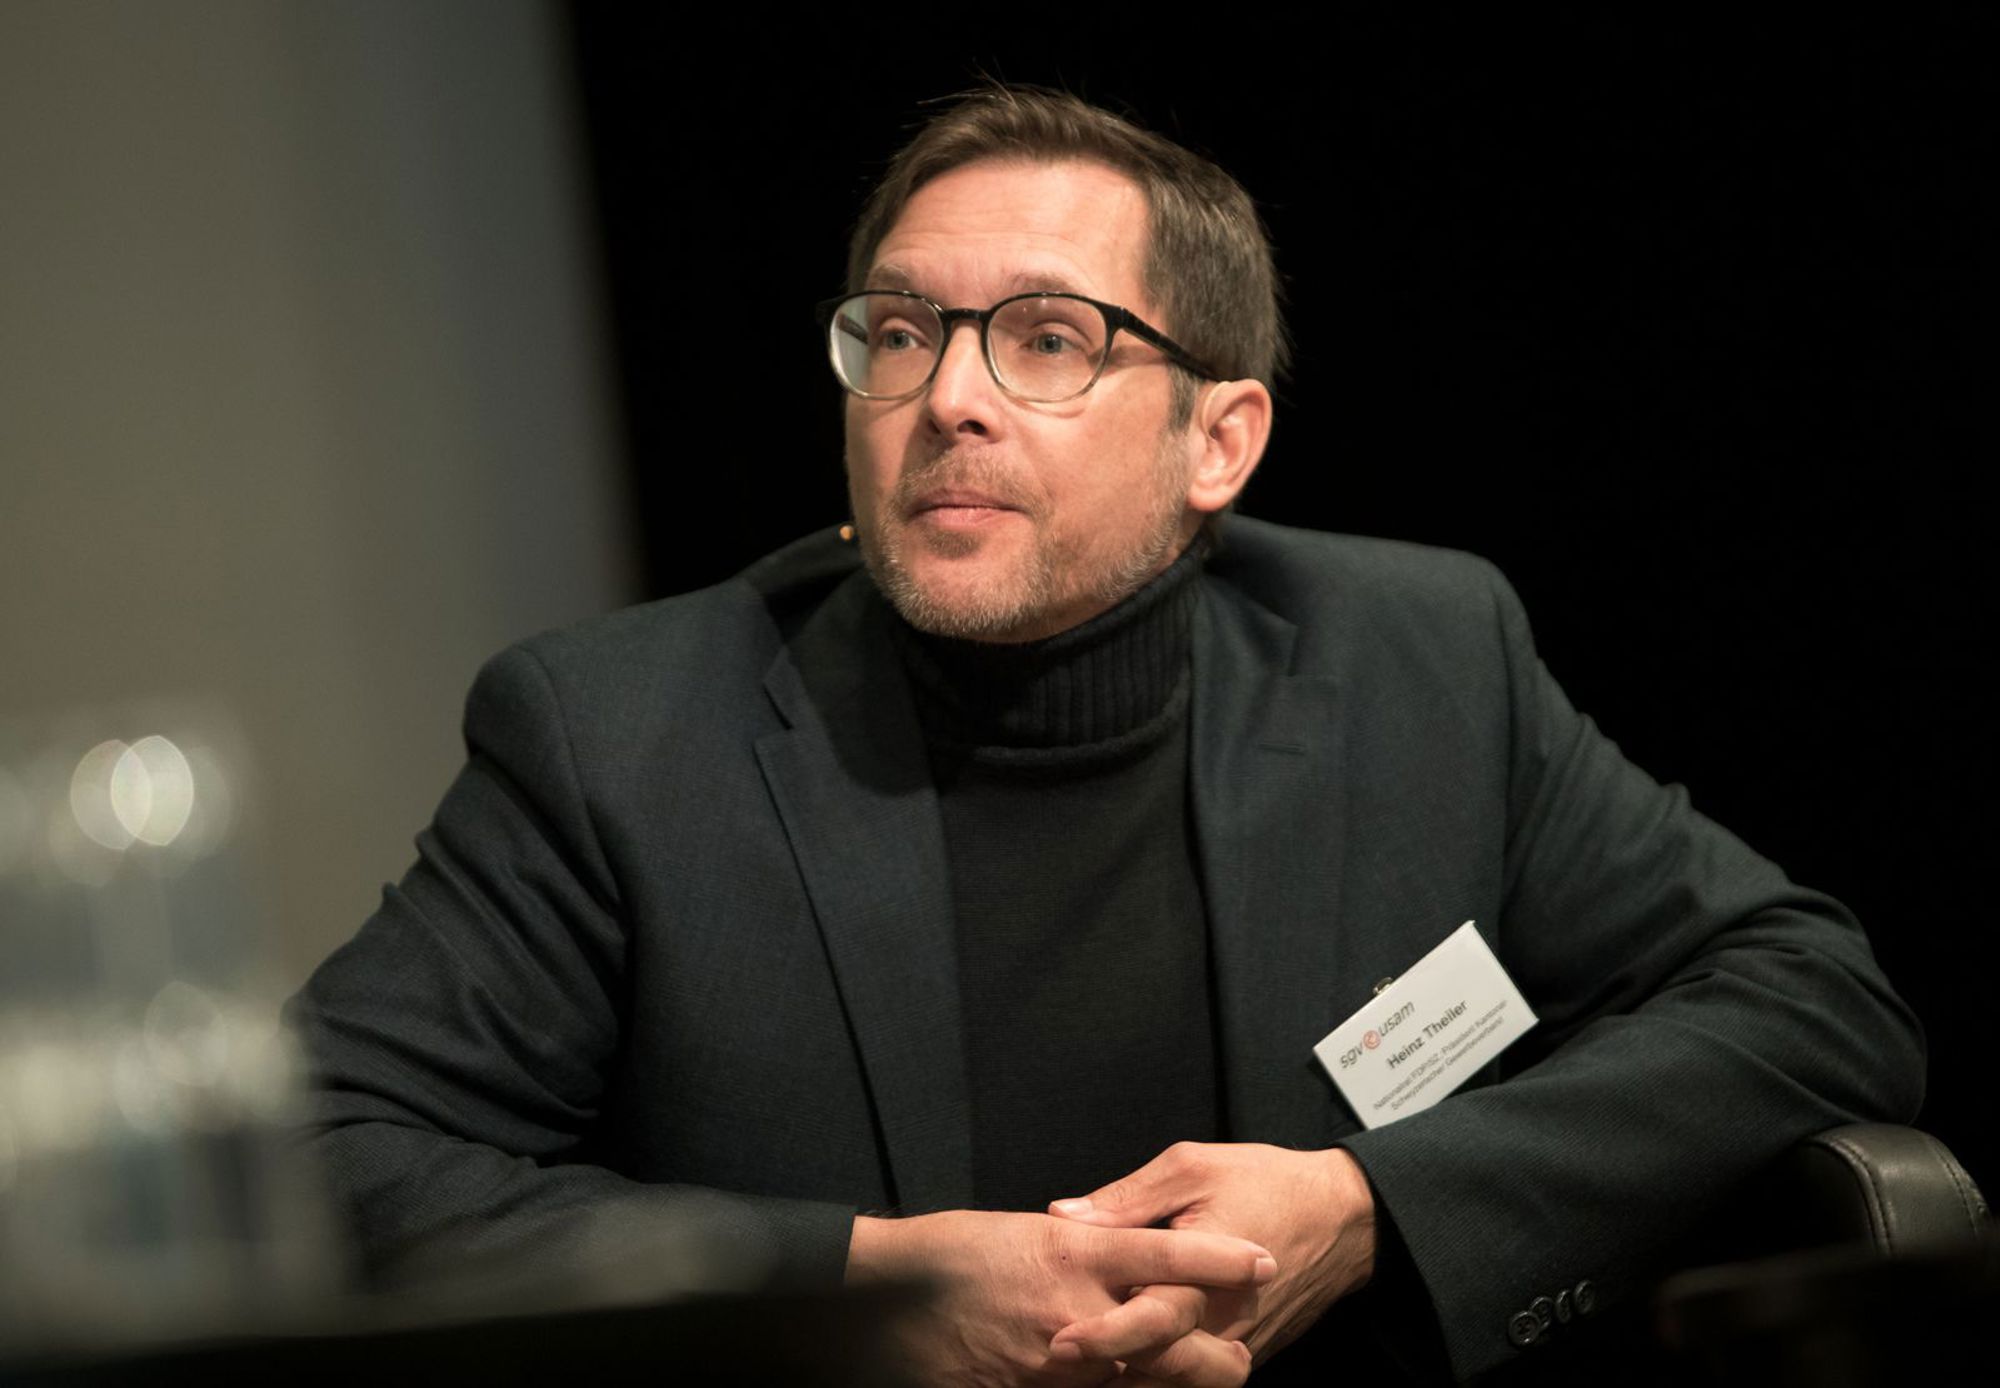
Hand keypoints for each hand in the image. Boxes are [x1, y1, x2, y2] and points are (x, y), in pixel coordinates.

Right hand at [847, 1208, 1274, 1386]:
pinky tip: (1134, 1383)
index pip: (1169, 1257)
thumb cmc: (949, 1253)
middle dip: (1220, 1354)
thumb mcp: (1024, 1233)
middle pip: (1178, 1340)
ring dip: (1181, 1379)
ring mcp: (1061, 1364)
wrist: (884, 1301)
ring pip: (1148, 1380)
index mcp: (1074, 1253)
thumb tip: (1121, 1249)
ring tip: (1208, 1372)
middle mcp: (1078, 1311)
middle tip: (1239, 1352)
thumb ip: (1080, 1245)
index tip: (1262, 1260)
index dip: (1223, 1261)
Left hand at [1045, 1142, 1376, 1370]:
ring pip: (1179, 1383)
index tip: (1061, 1341)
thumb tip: (1066, 1215)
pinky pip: (1199, 1379)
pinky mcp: (1248, 1350)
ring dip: (1134, 1381)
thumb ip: (1128, 1197)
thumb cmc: (1268, 1183)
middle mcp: (1224, 1320)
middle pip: (1162, 1369)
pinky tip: (1127, 1363)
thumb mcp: (1192, 1168)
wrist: (1343, 1218)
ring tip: (1085, 1369)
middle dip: (1110, 1371)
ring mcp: (1238, 1342)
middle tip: (1059, 1361)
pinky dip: (1162, 1378)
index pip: (1152, 1320)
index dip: (1104, 1335)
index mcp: (1207, 1272)